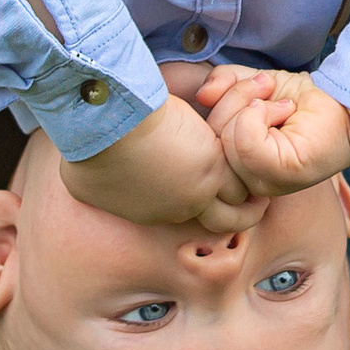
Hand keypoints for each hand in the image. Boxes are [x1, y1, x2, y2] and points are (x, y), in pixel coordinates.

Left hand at [55, 87, 258, 234]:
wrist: (114, 129)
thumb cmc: (92, 148)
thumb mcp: (83, 183)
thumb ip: (101, 186)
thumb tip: (98, 183)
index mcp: (151, 214)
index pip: (184, 212)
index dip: (197, 199)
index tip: (205, 186)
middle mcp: (179, 211)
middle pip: (222, 221)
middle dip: (238, 211)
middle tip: (253, 198)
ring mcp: (199, 192)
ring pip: (239, 202)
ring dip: (251, 189)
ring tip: (266, 171)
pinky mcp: (213, 165)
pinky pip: (243, 173)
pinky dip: (252, 160)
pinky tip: (261, 145)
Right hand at [200, 64, 349, 192]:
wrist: (342, 106)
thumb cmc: (300, 101)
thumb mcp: (253, 86)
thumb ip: (225, 84)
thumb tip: (203, 94)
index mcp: (232, 163)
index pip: (201, 138)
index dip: (218, 101)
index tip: (250, 85)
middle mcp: (242, 180)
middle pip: (210, 137)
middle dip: (235, 97)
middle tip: (265, 86)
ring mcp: (259, 182)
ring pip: (227, 138)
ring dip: (252, 104)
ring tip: (279, 101)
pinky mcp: (278, 175)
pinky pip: (247, 142)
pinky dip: (261, 114)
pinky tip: (283, 111)